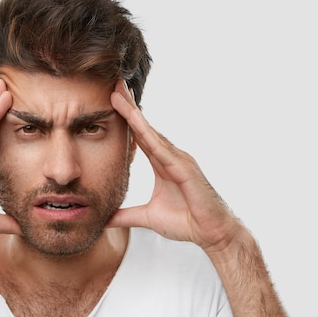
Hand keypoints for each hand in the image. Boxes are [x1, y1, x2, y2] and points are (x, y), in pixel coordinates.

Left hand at [109, 80, 242, 251]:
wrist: (212, 233)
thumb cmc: (186, 222)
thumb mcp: (147, 217)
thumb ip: (126, 216)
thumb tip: (105, 219)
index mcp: (162, 163)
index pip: (140, 136)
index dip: (126, 118)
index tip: (111, 100)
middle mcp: (170, 156)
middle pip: (145, 127)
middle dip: (129, 105)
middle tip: (113, 83)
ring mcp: (179, 159)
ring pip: (151, 132)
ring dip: (134, 113)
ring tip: (117, 94)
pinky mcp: (184, 168)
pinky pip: (161, 148)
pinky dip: (147, 133)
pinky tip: (134, 120)